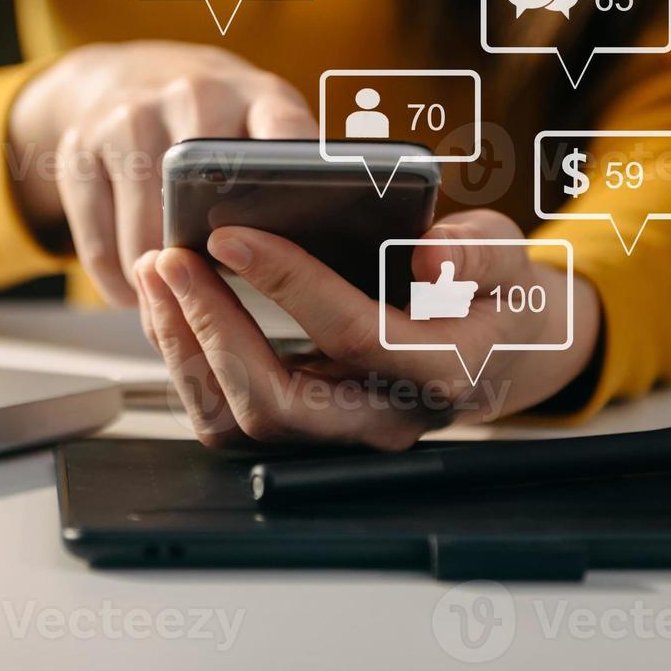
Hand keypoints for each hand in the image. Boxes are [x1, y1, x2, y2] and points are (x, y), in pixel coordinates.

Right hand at [9, 42, 316, 304]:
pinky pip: (99, 247)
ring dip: (163, 284)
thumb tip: (328, 262)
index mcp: (257, 95)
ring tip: (178, 299)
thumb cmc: (216, 123)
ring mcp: (129, 117)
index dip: (291, 188)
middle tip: (224, 294)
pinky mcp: (78, 148)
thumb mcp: (264, 126)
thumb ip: (291, 179)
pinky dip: (118, 284)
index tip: (293, 244)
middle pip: (204, 202)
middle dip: (214, 261)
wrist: (126, 77)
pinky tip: (137, 290)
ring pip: (147, 237)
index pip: (287, 137)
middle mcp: (193, 95)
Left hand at [133, 209, 601, 449]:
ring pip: (241, 420)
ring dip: (188, 347)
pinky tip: (172, 306)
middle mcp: (385, 419)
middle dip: (215, 327)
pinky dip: (190, 363)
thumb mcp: (509, 259)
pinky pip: (229, 417)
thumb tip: (430, 255)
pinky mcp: (304, 431)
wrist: (499, 350)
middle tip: (175, 257)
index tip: (235, 235)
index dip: (290, 285)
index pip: (355, 336)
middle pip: (279, 402)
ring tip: (160, 272)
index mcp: (443, 371)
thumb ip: (479, 250)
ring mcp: (340, 436)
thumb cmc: (497, 297)